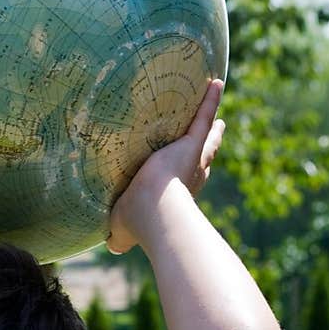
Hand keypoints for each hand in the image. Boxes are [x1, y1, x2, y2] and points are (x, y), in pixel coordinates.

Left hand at [106, 78, 225, 254]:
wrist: (153, 212)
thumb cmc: (137, 224)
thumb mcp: (122, 231)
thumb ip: (118, 238)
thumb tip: (112, 246)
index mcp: (176, 195)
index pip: (187, 181)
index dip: (191, 174)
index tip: (195, 166)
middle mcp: (190, 176)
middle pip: (203, 156)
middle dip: (208, 145)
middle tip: (216, 129)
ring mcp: (192, 158)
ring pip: (205, 136)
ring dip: (211, 119)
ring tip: (213, 99)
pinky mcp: (191, 144)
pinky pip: (202, 116)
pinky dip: (210, 101)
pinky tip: (215, 83)